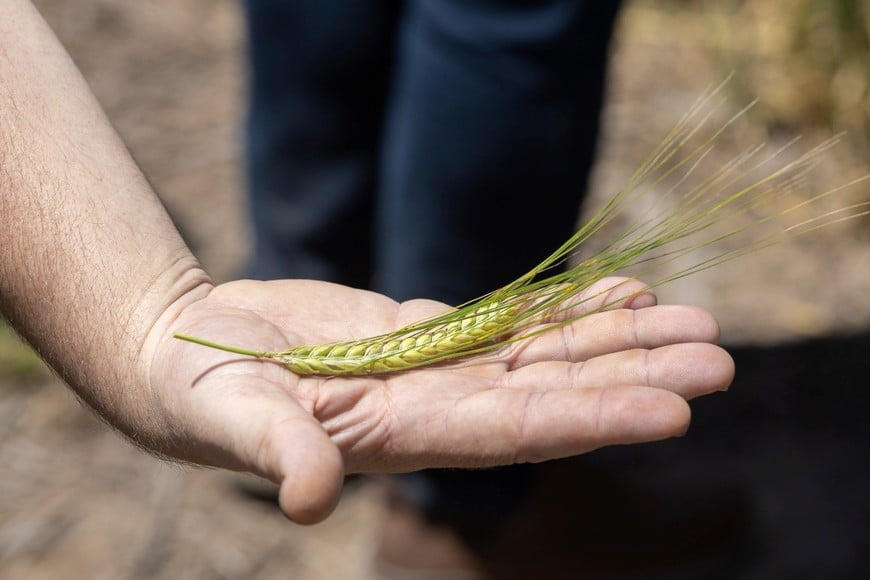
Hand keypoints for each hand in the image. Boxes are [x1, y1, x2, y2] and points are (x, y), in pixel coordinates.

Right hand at [146, 277, 732, 522]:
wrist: (190, 354)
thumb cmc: (200, 391)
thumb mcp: (228, 416)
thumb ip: (275, 451)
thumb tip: (310, 501)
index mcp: (403, 435)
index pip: (514, 433)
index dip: (591, 420)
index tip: (670, 410)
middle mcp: (438, 407)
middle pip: (555, 394)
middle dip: (634, 376)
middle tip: (718, 357)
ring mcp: (439, 369)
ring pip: (546, 355)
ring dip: (619, 339)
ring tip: (693, 319)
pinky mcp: (426, 333)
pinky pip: (511, 321)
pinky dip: (566, 309)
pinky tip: (620, 291)